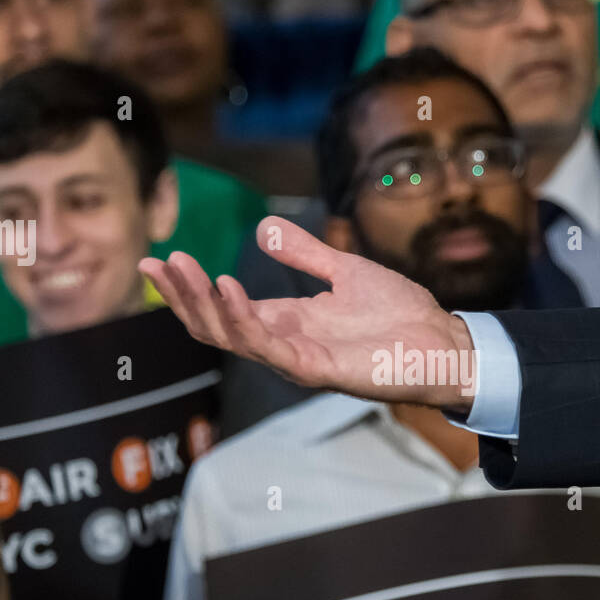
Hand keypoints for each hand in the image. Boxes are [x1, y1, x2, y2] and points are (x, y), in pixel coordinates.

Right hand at [140, 218, 476, 411]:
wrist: (443, 342)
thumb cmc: (399, 314)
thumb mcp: (345, 271)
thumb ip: (305, 253)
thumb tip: (262, 229)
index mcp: (286, 322)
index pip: (221, 309)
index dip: (188, 287)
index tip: (159, 258)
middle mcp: (284, 344)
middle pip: (216, 326)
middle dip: (182, 296)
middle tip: (156, 264)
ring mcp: (298, 360)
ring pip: (233, 338)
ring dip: (203, 304)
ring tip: (183, 270)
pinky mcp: (319, 370)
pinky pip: (270, 348)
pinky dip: (244, 319)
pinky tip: (227, 288)